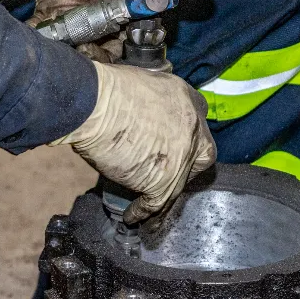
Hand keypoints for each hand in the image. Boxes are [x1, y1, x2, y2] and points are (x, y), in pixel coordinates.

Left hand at [28, 0, 216, 61]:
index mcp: (126, 19)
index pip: (123, 50)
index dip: (117, 60)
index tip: (111, 59)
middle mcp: (101, 22)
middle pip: (94, 55)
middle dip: (89, 62)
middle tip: (85, 57)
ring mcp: (75, 16)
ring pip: (69, 48)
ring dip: (64, 56)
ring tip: (65, 55)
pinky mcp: (51, 6)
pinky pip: (43, 29)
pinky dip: (38, 38)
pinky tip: (41, 46)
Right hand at [51, 62, 216, 222]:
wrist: (95, 103)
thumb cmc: (106, 89)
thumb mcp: (142, 82)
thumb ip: (153, 102)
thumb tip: (144, 118)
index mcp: (186, 100)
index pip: (198, 125)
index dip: (188, 139)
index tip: (176, 147)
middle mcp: (192, 128)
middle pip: (204, 155)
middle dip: (190, 167)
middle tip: (170, 174)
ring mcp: (181, 156)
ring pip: (180, 184)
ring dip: (164, 196)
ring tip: (150, 209)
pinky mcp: (164, 180)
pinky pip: (157, 203)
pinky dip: (143, 213)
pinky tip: (133, 216)